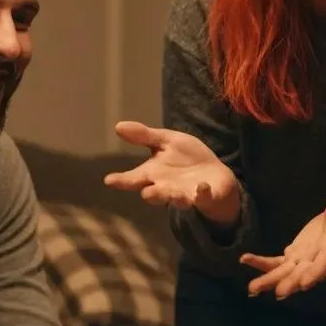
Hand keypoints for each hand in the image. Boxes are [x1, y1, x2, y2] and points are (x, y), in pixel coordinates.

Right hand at [104, 121, 240, 225]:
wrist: (215, 173)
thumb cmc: (186, 159)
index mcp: (153, 174)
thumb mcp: (166, 141)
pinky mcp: (205, 197)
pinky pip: (203, 197)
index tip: (109, 180)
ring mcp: (185, 194)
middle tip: (147, 192)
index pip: (134, 178)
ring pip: (176, 199)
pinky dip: (202, 193)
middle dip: (151, 194)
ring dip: (174, 197)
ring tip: (174, 194)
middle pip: (153, 194)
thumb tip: (118, 126)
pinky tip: (202, 186)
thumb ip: (144, 136)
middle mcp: (166, 188)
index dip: (122, 180)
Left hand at [240, 194, 325, 298]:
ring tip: (251, 290)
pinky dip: (261, 263)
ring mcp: (303, 259)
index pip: (324, 264)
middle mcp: (316, 259)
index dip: (315, 273)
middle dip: (290, 284)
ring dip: (269, 281)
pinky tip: (244, 259)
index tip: (305, 284)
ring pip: (284, 273)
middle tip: (278, 293)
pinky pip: (275, 261)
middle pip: (302, 274)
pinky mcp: (294, 254)